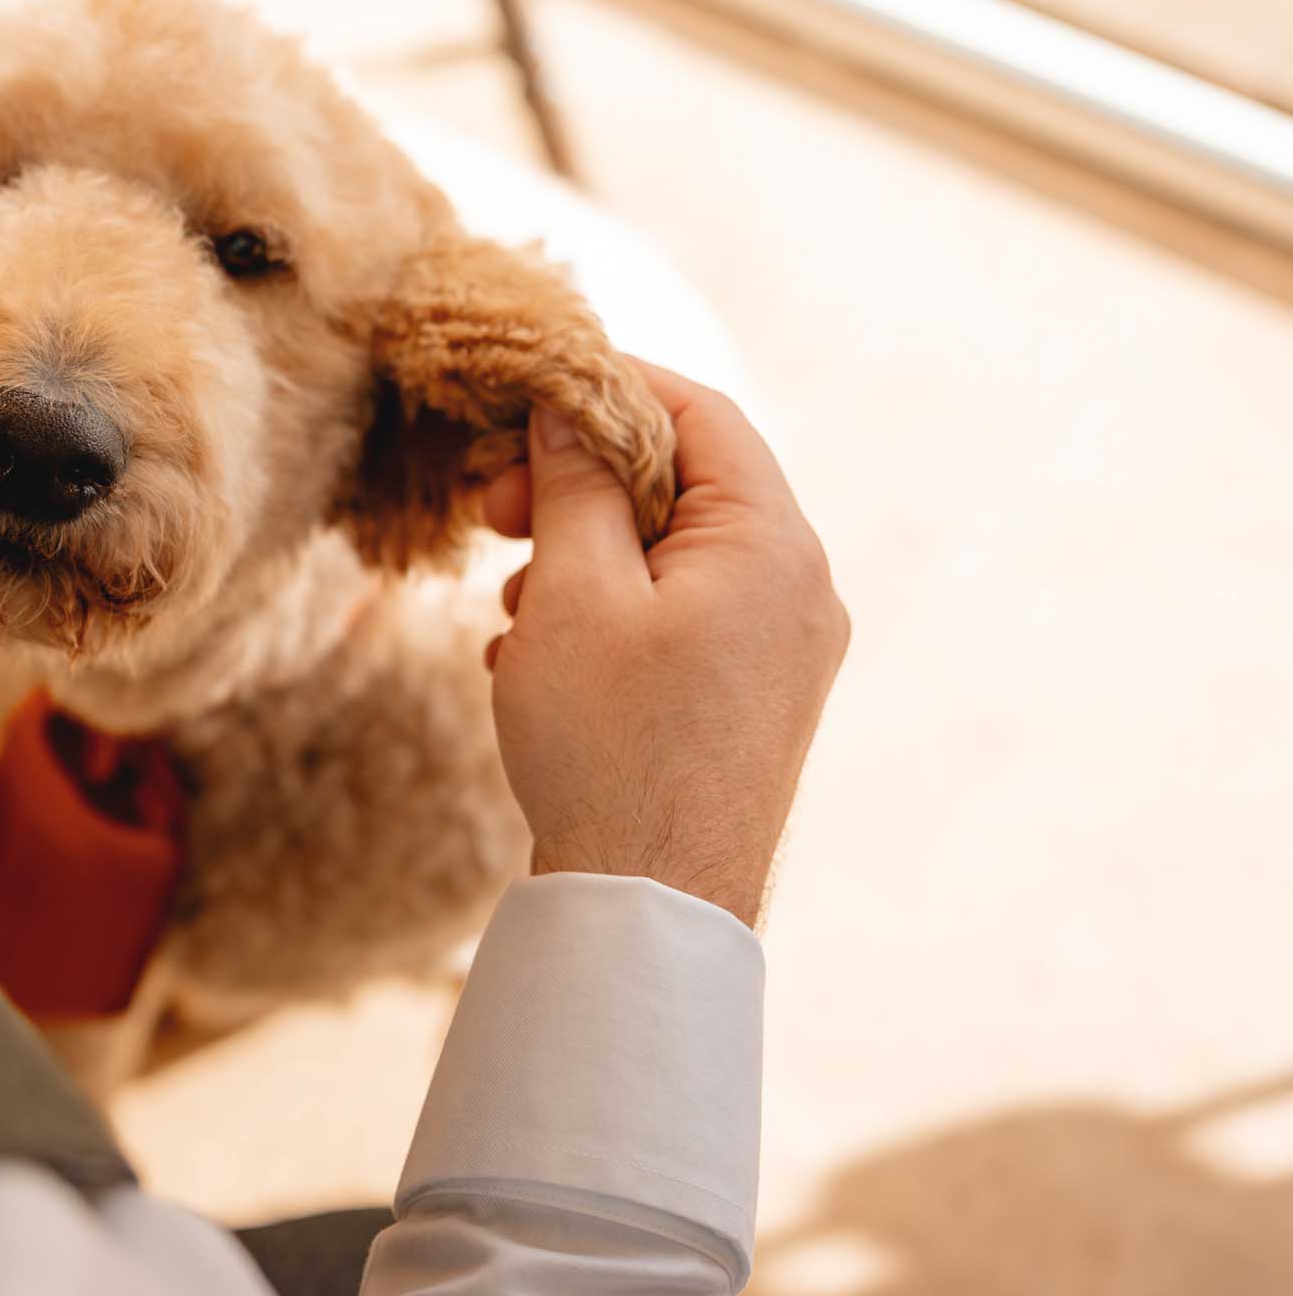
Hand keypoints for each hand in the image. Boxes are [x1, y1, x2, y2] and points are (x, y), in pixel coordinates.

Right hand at [482, 365, 847, 928]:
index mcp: (773, 545)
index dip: (608, 389)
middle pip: (688, 483)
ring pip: (676, 554)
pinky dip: (610, 612)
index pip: (699, 414)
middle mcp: (800, 589)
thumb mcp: (574, 594)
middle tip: (495, 508)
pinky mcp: (754, 698)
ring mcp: (785, 650)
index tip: (525, 400)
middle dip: (582, 484)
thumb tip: (569, 402)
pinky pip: (682, 617)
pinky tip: (537, 653)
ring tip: (512, 601)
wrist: (652, 906)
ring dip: (585, 555)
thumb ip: (575, 484)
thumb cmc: (613, 745)